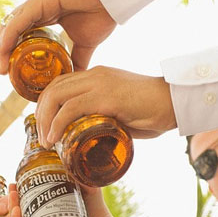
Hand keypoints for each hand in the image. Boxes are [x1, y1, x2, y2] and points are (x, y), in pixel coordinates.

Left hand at [0, 0, 115, 72]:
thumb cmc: (102, 13)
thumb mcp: (86, 43)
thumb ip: (78, 58)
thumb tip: (76, 77)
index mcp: (47, 15)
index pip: (22, 33)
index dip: (14, 50)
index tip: (11, 70)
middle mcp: (39, 9)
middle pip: (12, 30)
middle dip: (5, 51)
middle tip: (3, 71)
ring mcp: (37, 4)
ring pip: (11, 26)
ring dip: (2, 47)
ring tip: (1, 67)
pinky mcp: (38, 2)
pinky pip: (17, 22)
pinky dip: (8, 38)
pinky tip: (3, 53)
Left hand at [35, 66, 174, 148]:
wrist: (176, 101)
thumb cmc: (156, 110)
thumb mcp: (124, 111)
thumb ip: (108, 118)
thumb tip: (96, 137)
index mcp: (98, 75)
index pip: (62, 83)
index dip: (47, 103)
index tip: (45, 124)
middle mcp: (95, 75)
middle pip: (54, 88)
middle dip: (41, 113)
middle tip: (42, 136)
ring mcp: (99, 84)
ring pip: (56, 96)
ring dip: (45, 121)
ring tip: (46, 141)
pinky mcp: (105, 97)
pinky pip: (70, 108)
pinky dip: (57, 124)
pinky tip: (54, 138)